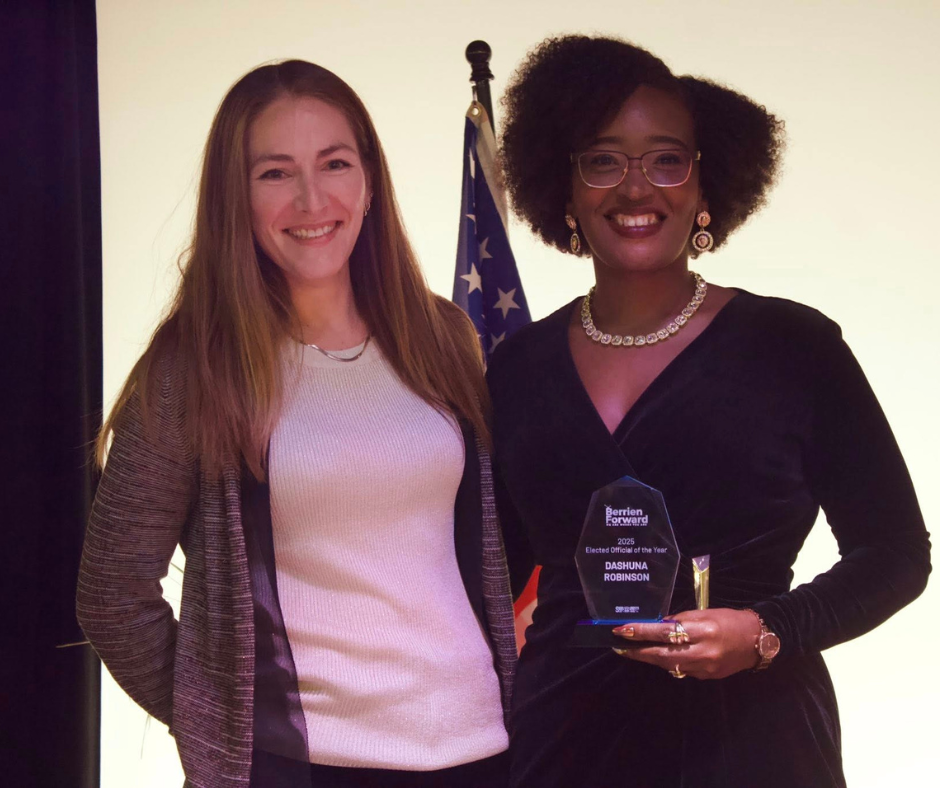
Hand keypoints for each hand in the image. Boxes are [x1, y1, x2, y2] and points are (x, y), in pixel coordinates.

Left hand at [612, 608, 761, 679]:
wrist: (757, 641)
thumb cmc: (729, 620)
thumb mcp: (704, 612)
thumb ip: (679, 619)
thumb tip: (656, 624)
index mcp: (702, 630)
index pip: (665, 632)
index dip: (642, 632)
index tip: (622, 630)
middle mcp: (703, 651)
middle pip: (663, 654)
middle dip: (638, 651)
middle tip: (618, 646)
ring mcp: (705, 667)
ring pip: (669, 665)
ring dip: (649, 658)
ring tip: (632, 651)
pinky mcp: (706, 676)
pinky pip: (681, 670)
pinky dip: (668, 662)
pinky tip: (658, 656)